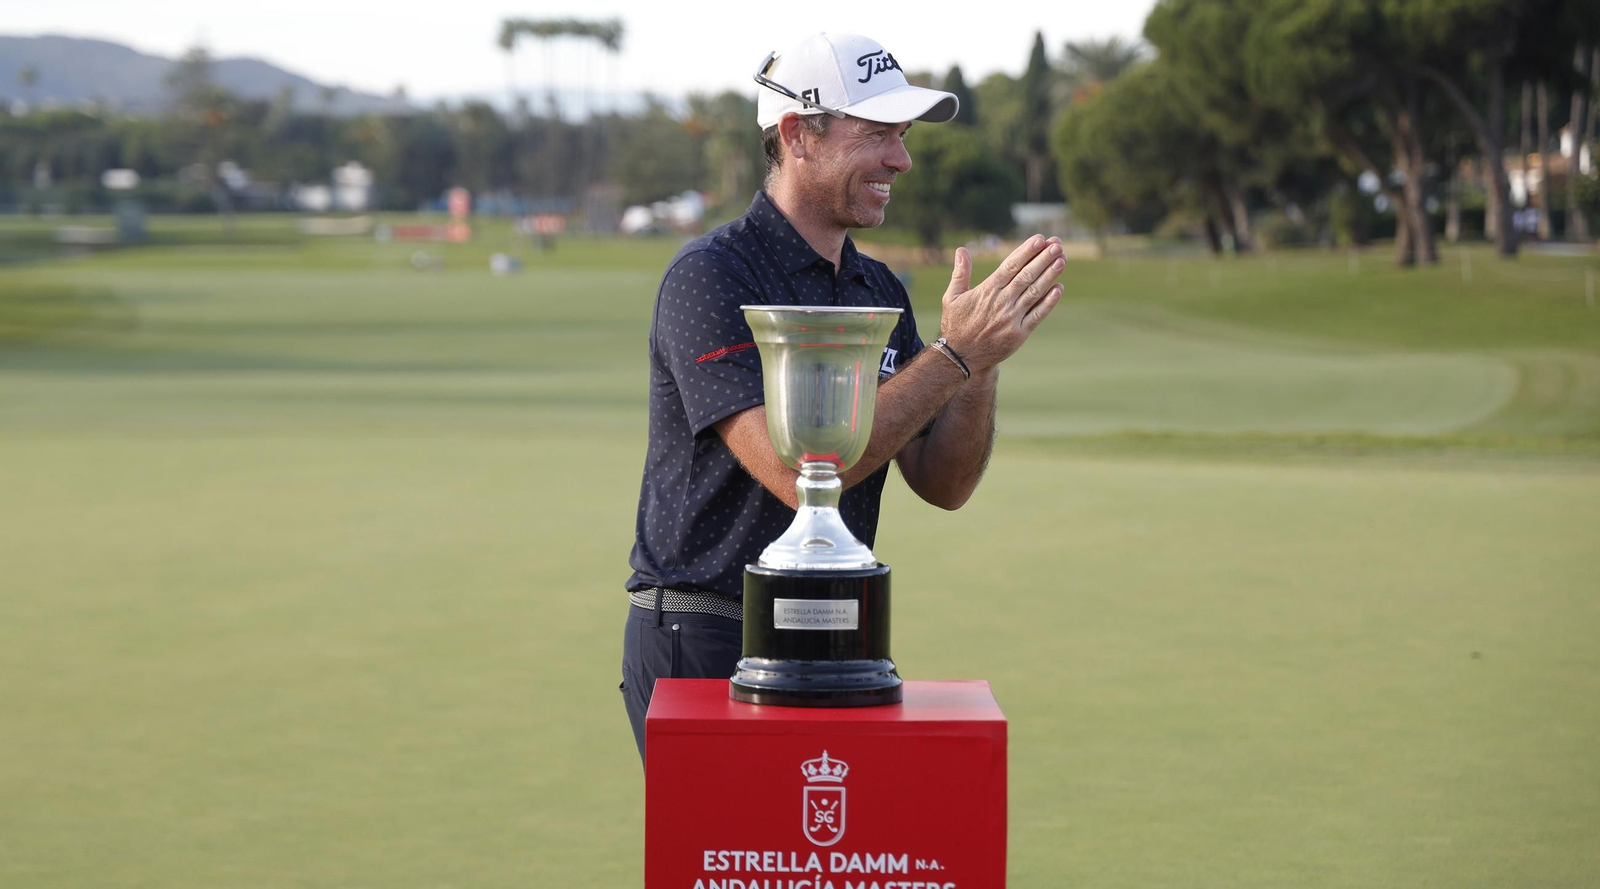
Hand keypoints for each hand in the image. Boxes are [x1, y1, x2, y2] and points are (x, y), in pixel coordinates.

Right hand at [937, 235, 1064, 372]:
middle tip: (1057, 244)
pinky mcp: (1019, 334)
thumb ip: (959, 273)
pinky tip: (1059, 288)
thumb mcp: (952, 297)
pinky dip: (1049, 302)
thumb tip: (961, 250)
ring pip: (1035, 292)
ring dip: (1050, 275)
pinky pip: (1037, 315)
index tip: (1040, 239)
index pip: (1010, 266)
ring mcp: (1011, 319)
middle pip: (1026, 276)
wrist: (960, 358)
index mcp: (987, 291)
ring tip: (1062, 259)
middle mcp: (1001, 302)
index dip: (1026, 252)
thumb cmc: (956, 325)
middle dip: (1043, 258)